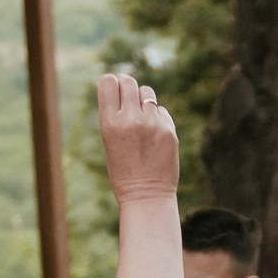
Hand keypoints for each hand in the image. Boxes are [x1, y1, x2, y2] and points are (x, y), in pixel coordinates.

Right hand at [95, 71, 177, 203]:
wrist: (147, 196)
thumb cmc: (123, 172)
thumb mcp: (109, 141)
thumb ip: (116, 115)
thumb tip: (125, 89)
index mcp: (109, 123)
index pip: (108, 82)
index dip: (111, 84)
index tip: (114, 91)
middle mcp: (131, 119)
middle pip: (128, 81)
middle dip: (126, 86)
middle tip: (128, 98)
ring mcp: (152, 123)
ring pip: (147, 92)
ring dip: (143, 100)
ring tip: (141, 118)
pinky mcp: (169, 130)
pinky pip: (161, 110)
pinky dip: (157, 117)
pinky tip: (154, 135)